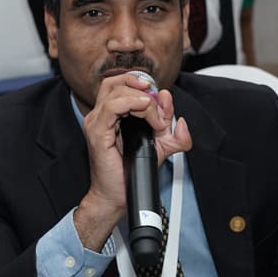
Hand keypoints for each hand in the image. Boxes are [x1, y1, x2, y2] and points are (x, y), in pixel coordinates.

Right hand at [75, 74, 191, 249]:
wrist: (117, 195)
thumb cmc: (130, 171)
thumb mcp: (160, 148)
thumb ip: (174, 135)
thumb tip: (181, 122)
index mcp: (113, 114)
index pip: (126, 85)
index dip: (148, 88)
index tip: (164, 103)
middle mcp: (102, 114)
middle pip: (119, 82)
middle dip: (145, 90)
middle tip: (159, 109)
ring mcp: (97, 121)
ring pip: (116, 90)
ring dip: (142, 99)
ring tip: (154, 116)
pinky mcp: (96, 131)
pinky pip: (112, 106)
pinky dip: (131, 103)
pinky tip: (144, 110)